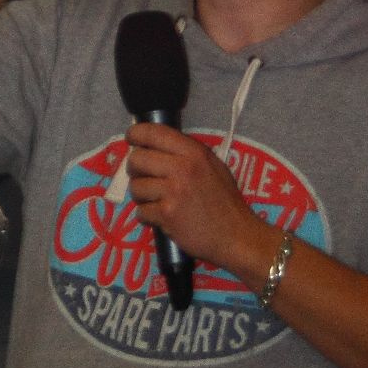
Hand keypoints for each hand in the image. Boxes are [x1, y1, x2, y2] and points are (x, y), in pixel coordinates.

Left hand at [122, 122, 270, 281]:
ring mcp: (173, 192)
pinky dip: (147, 216)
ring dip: (140, 196)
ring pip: (135, 187)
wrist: (235, 235)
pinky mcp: (167, 215)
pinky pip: (141, 212)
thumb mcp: (213, 166)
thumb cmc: (225, 201)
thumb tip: (155, 146)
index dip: (136, 133)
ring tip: (154, 201)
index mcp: (193, 153)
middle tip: (142, 177)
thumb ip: (187, 154)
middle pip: (137, 159)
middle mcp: (182, 168)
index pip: (154, 132)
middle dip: (134, 169)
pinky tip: (160, 217)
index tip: (131, 138)